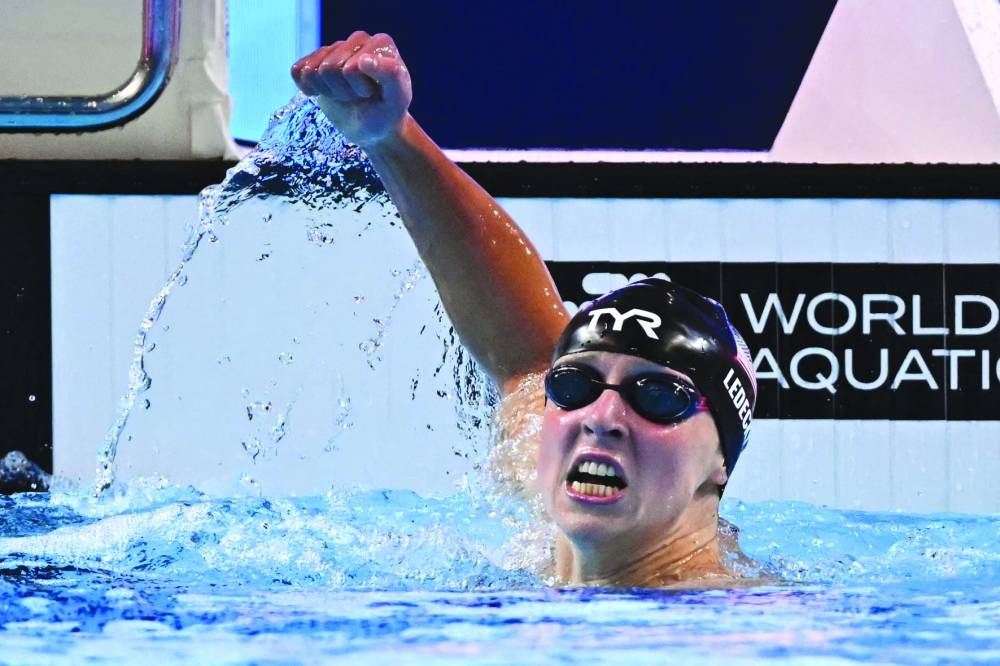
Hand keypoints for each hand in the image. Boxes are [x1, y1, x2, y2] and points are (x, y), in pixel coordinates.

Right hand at [291, 31, 411, 148]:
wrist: (374, 127)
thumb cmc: (387, 112)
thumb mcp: (398, 99)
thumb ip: (391, 76)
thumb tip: (363, 60)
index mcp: (381, 43)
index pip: (351, 67)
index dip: (359, 89)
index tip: (374, 94)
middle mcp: (358, 39)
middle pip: (329, 68)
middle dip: (344, 91)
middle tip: (360, 97)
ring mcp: (335, 48)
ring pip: (312, 71)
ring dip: (330, 92)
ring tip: (348, 95)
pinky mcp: (315, 60)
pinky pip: (298, 71)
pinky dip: (309, 88)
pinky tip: (328, 92)